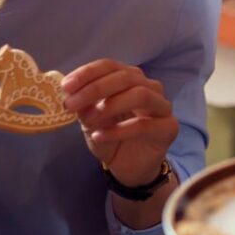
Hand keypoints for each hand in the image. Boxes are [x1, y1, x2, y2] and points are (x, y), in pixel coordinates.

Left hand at [61, 59, 176, 187]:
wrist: (129, 168)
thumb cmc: (111, 137)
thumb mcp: (91, 120)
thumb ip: (85, 106)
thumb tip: (71, 95)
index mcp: (130, 79)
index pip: (111, 66)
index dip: (88, 73)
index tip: (66, 86)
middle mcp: (149, 87)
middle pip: (126, 77)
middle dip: (96, 88)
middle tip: (72, 103)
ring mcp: (162, 106)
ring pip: (140, 94)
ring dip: (111, 105)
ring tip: (88, 119)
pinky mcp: (169, 128)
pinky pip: (144, 125)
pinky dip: (118, 130)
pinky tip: (98, 136)